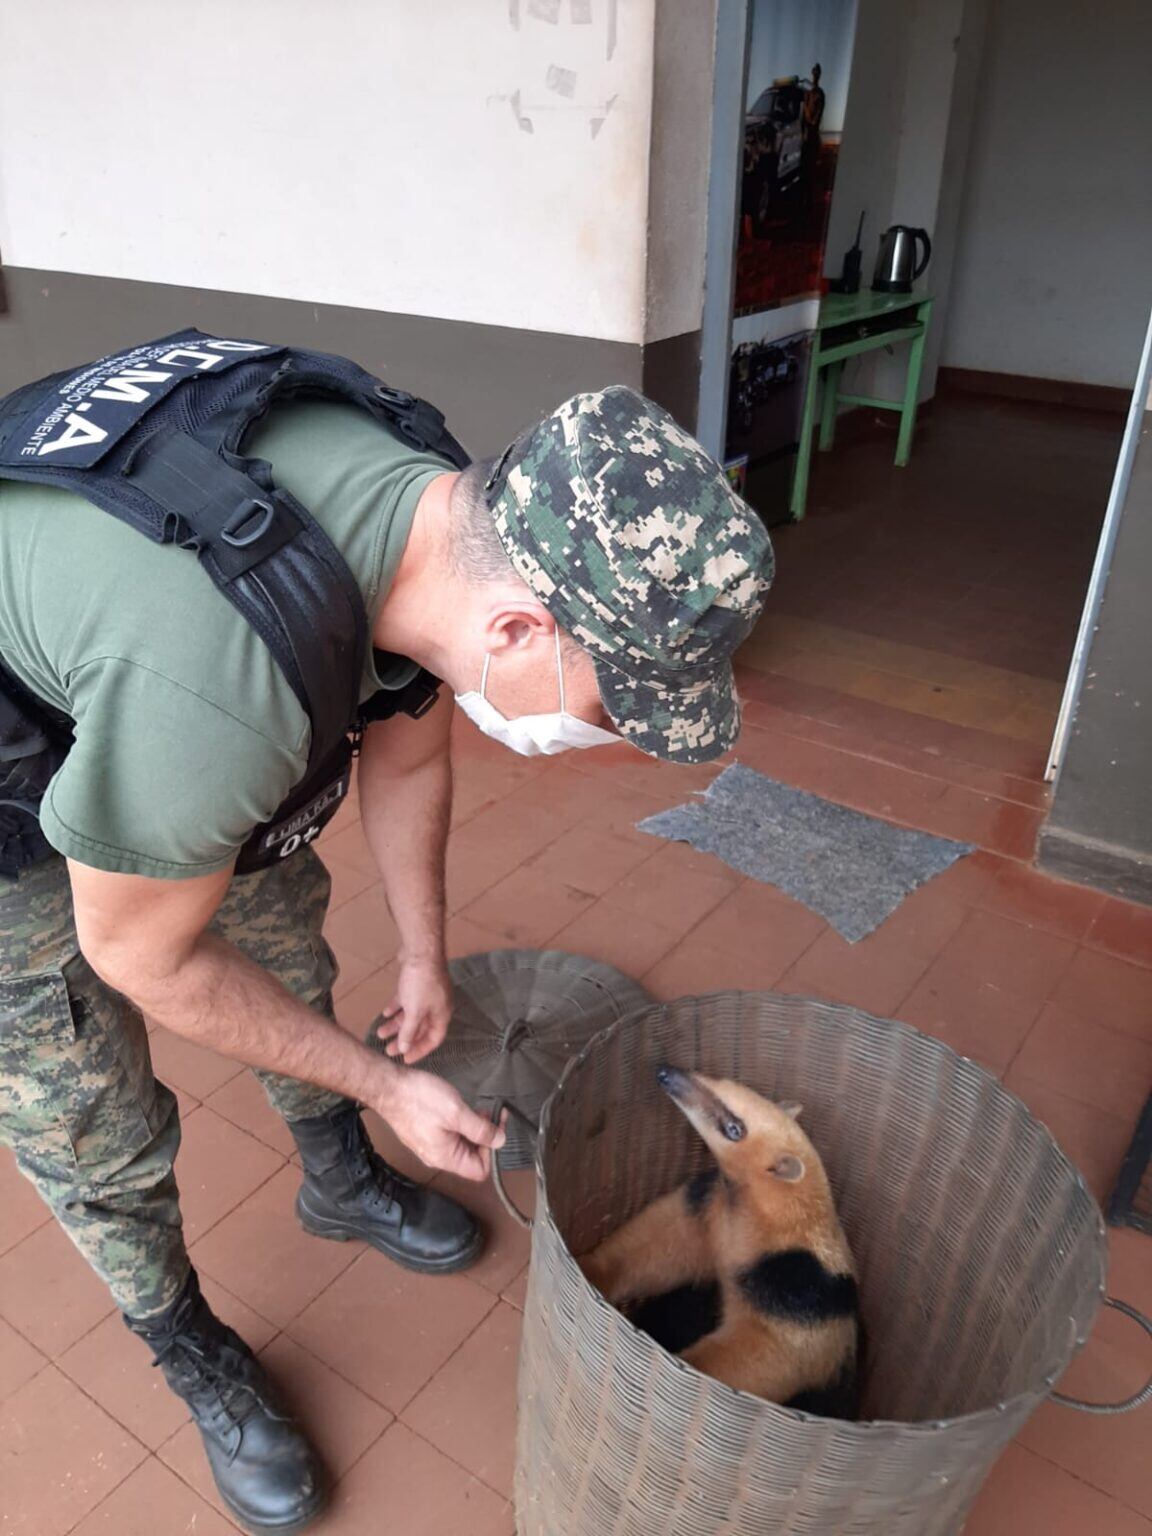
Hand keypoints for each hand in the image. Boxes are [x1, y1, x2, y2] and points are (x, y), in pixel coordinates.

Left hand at [375, 957, 452, 1064]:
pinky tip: (385, 1013)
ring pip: (411, 1015)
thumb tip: (404, 1049)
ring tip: (380, 1033)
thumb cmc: (422, 982)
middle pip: (420, 1028)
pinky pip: (406, 1002)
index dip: (420, 1051)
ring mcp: (427, 995)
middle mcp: (436, 1006)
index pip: (433, 1039)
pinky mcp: (416, 984)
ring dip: (396, 1025)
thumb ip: (409, 1031)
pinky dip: (396, 1008)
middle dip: (404, 1040)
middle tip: (388, 1050)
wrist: (421, 951)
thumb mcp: (415, 1011)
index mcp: (442, 1014)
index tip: (405, 1060)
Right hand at [378, 1068, 505, 1180]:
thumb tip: (500, 1142)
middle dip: (484, 1137)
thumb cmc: (419, 1099)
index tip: (495, 1126)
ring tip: (474, 1108)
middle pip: (471, 1158)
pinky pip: (449, 1137)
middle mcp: (437, 1157)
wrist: (387, 1086)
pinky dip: (459, 1125)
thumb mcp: (456, 1113)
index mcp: (445, 1158)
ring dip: (472, 1129)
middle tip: (489, 1113)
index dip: (492, 1151)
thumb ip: (480, 1130)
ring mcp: (429, 1146)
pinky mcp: (424, 1134)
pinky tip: (458, 1108)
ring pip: (461, 1145)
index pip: (479, 1170)